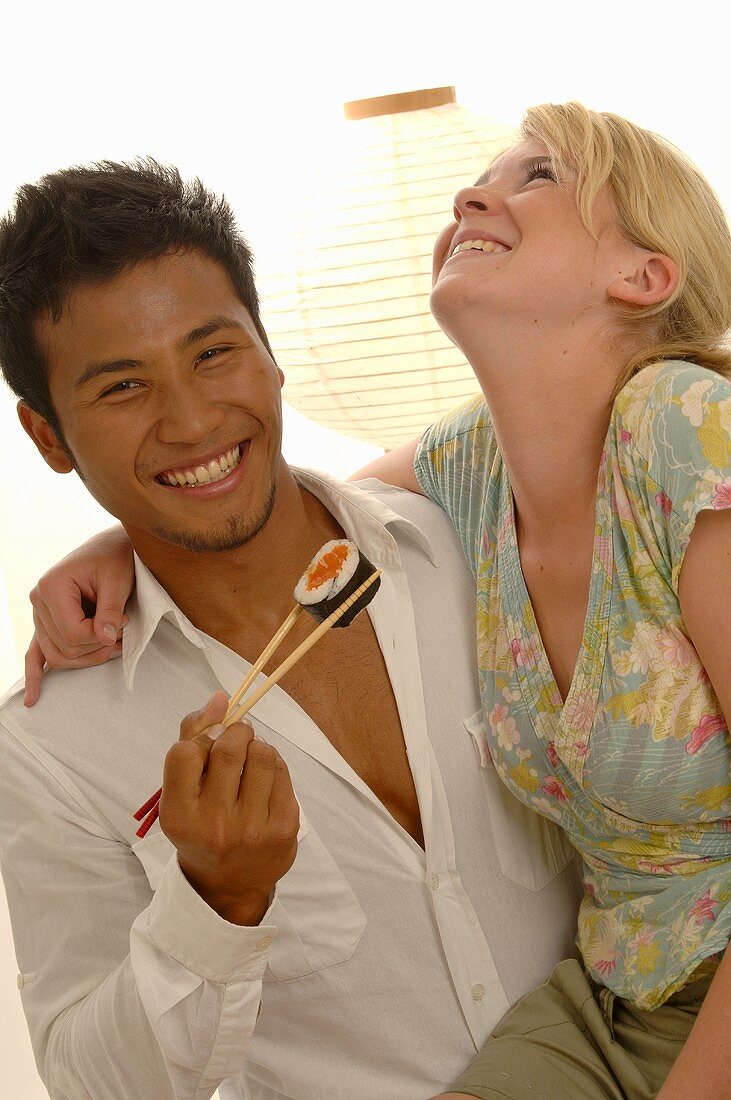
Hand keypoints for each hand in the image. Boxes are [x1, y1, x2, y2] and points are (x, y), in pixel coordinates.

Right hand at [23, 526, 134, 705]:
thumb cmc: (115, 559)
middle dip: (97, 648)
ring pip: (56, 655)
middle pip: (64, 647)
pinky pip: (35, 653)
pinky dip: (35, 675)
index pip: (72, 633)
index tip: (125, 624)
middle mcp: (38, 600)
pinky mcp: (45, 621)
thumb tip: (107, 639)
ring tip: (113, 648)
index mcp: (51, 586)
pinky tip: (32, 699)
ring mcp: (39, 613)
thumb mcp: (118, 581)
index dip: (100, 637)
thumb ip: (111, 611)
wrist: (110, 548)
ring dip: (85, 659)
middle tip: (124, 635)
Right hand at [160, 692, 299, 924]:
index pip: (184, 752)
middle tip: (238, 735)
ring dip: (257, 744)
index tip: (210, 737)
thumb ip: (192, 739)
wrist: (229, 884)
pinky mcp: (283, 828)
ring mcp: (252, 828)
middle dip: (236, 731)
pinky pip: (282, 772)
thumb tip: (219, 697)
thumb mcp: (182, 793)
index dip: (199, 735)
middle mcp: (214, 824)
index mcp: (179, 815)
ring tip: (251, 756)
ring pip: (262, 754)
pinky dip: (273, 763)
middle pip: (229, 747)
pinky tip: (264, 776)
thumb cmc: (201, 826)